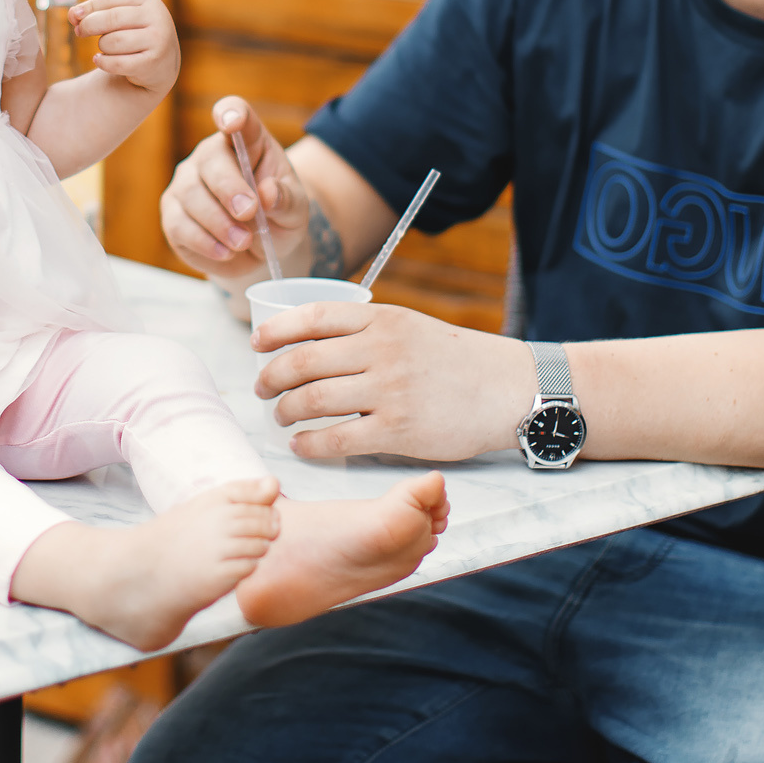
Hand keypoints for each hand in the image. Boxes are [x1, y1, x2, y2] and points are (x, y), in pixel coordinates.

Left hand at [72, 0, 179, 94]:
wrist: (161, 63)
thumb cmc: (133, 33)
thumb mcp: (119, 17)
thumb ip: (94, 11)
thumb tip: (73, 14)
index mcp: (148, 0)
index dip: (91, 5)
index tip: (75, 16)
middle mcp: (157, 17)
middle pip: (112, 18)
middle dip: (89, 26)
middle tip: (80, 32)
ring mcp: (158, 40)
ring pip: (113, 42)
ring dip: (101, 46)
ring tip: (104, 48)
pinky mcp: (152, 63)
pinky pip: (117, 63)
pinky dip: (103, 62)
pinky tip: (100, 60)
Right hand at [162, 97, 311, 281]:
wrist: (261, 247)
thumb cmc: (278, 214)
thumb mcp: (296, 209)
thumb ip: (286, 199)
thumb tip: (267, 194)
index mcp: (247, 141)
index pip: (235, 113)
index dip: (230, 113)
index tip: (232, 122)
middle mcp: (210, 156)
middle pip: (209, 162)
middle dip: (229, 190)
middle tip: (250, 214)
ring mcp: (186, 184)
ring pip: (190, 197)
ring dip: (219, 224)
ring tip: (244, 243)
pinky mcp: (172, 215)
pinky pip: (179, 227)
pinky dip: (204, 244)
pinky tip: (226, 253)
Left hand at [252, 302, 533, 462]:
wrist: (507, 389)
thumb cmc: (455, 361)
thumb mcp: (410, 326)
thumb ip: (367, 331)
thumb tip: (312, 342)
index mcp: (382, 319)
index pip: (312, 317)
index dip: (276, 330)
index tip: (257, 344)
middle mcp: (381, 350)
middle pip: (303, 361)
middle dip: (270, 377)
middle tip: (261, 389)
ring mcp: (389, 390)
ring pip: (313, 400)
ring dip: (286, 411)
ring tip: (281, 416)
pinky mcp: (398, 429)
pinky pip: (337, 438)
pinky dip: (310, 443)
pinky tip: (302, 445)